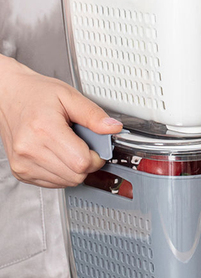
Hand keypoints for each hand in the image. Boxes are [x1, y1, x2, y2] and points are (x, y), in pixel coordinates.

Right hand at [0, 55, 122, 187]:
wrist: (8, 95)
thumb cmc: (36, 94)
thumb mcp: (70, 96)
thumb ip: (94, 115)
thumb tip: (113, 128)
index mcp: (44, 129)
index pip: (82, 162)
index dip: (97, 157)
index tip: (97, 147)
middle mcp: (30, 149)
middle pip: (76, 175)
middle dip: (88, 163)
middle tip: (83, 144)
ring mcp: (23, 163)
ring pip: (66, 182)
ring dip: (75, 169)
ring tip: (67, 146)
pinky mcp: (21, 172)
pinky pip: (54, 183)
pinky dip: (62, 172)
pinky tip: (57, 154)